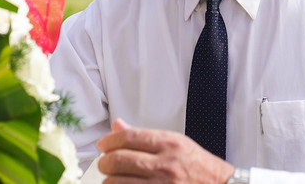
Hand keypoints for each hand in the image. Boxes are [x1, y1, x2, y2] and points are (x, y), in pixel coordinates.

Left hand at [97, 119, 234, 183]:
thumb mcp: (177, 144)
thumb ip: (145, 137)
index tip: (103, 145)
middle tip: (104, 163)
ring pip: (118, 181)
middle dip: (105, 162)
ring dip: (109, 180)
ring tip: (113, 178)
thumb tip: (118, 127)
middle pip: (119, 160)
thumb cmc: (200, 168)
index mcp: (170, 144)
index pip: (129, 137)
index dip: (110, 141)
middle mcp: (165, 164)